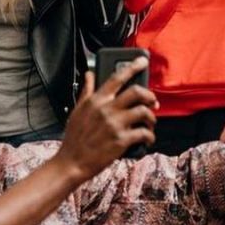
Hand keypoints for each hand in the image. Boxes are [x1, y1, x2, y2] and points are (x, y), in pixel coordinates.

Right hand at [57, 57, 156, 180]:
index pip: (117, 77)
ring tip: (150, 123)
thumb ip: (86, 92)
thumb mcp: (77, 111)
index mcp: (96, 100)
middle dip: (149, 95)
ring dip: (151, 117)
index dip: (132, 67)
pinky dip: (150, 136)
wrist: (72, 163)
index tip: (142, 62)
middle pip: (137, 92)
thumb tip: (89, 75)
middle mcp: (106, 109)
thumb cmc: (74, 139)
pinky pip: (144, 133)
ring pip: (144, 111)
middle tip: (153, 101)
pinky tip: (148, 139)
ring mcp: (115, 124)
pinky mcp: (121, 140)